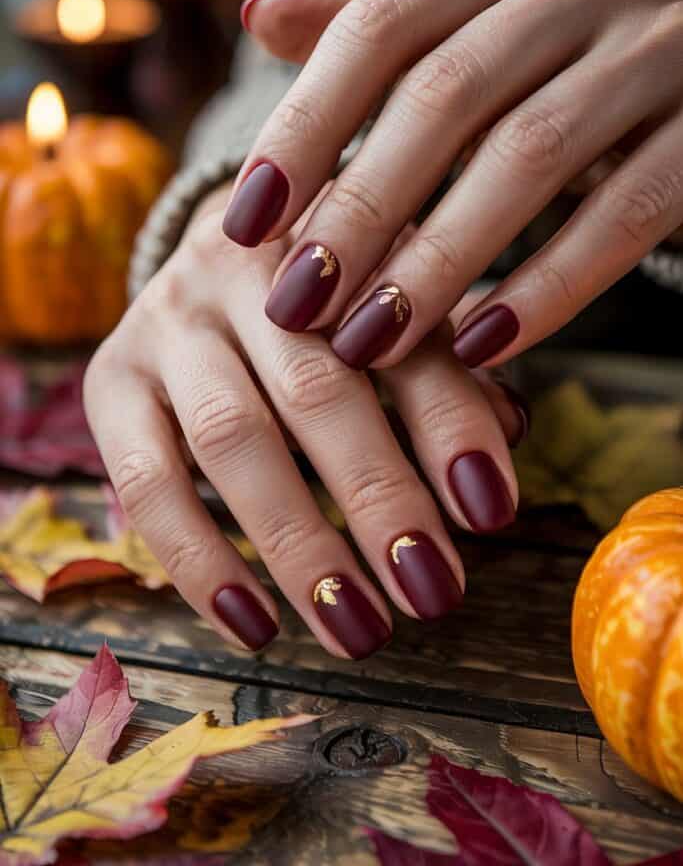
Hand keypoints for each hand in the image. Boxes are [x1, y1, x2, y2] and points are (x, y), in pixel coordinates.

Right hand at [84, 186, 525, 658]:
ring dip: (298, 542)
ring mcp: (168, 322)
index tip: (491, 512)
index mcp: (336, 244)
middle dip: (378, 497)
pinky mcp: (110, 379)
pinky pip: (145, 481)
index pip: (402, 337)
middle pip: (315, 388)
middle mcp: (245, 272)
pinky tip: (254, 624)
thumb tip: (509, 438)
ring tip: (359, 629)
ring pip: (230, 437)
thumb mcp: (396, 313)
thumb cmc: (333, 300)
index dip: (450, 425)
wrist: (218, 252)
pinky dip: (199, 560)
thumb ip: (449, 370)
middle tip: (431, 592)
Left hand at [225, 0, 682, 369]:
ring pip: (528, 156)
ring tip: (371, 341)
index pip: (379, 29)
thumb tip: (256, 17)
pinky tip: (482, 345)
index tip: (244, 225)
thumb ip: (379, 36)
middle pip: (443, 96)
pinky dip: (548, 285)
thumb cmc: (564, 71)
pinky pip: (625, 213)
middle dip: (360, 210)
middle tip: (300, 306)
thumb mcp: (473, 38)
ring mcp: (659, 47)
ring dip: (437, 260)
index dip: (303, 126)